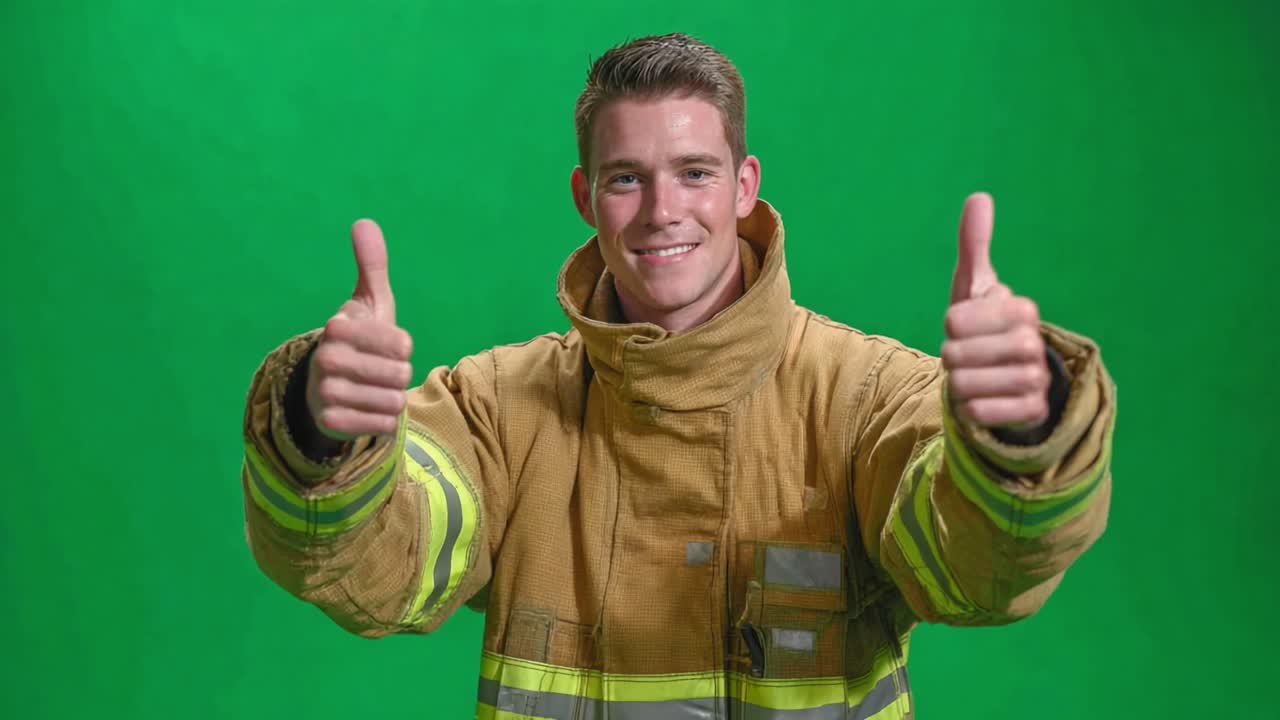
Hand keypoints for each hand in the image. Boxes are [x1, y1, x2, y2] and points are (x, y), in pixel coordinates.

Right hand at [305, 219, 413, 438]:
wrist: (328, 385)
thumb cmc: (360, 340)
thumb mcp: (370, 301)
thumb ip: (372, 264)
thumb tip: (364, 222)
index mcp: (338, 327)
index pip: (402, 343)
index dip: (403, 347)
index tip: (388, 345)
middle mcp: (327, 358)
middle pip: (400, 374)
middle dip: (400, 376)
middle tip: (382, 371)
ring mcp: (326, 392)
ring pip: (393, 402)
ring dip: (393, 399)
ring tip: (375, 390)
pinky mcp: (331, 422)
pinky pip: (382, 425)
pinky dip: (385, 421)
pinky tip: (370, 410)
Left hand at [941, 193, 1049, 430]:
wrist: (1006, 380)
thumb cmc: (983, 328)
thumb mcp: (974, 287)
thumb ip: (974, 245)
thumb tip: (979, 196)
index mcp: (1021, 309)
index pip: (953, 321)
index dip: (950, 328)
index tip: (969, 329)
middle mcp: (1033, 343)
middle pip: (953, 354)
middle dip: (952, 359)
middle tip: (970, 357)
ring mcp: (1035, 380)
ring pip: (963, 385)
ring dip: (959, 385)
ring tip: (976, 378)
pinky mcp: (1031, 412)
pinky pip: (978, 413)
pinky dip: (970, 410)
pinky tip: (982, 401)